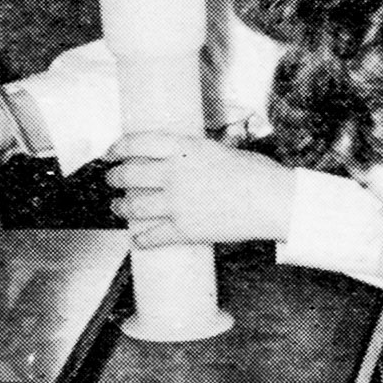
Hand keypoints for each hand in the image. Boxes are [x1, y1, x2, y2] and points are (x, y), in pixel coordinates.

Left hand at [105, 133, 296, 246]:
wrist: (272, 200)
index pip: (138, 142)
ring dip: (121, 208)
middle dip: (115, 178)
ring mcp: (177, 203)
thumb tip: (181, 158)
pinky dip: (141, 239)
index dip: (118, 148)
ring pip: (134, 206)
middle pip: (130, 174)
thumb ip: (195, 154)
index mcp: (184, 147)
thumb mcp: (220, 149)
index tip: (110, 153)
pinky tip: (136, 240)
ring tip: (118, 208)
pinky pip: (154, 236)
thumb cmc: (256, 172)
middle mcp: (175, 173)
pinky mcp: (185, 229)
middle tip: (112, 181)